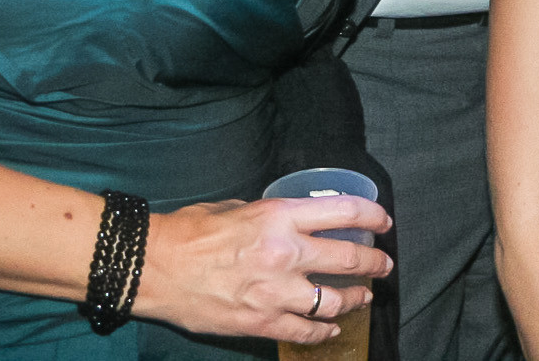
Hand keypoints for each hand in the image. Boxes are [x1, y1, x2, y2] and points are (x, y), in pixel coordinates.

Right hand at [136, 196, 392, 343]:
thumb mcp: (238, 207)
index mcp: (280, 217)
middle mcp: (285, 253)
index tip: (384, 222)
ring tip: (363, 296)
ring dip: (356, 298)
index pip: (345, 212)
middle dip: (374, 262)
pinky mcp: (260, 323)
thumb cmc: (191, 232)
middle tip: (383, 264)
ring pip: (334, 300)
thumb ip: (273, 216)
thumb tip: (296, 221)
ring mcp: (275, 292)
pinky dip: (324, 331)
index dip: (373, 217)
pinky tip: (332, 329)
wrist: (154, 267)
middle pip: (349, 259)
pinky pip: (305, 331)